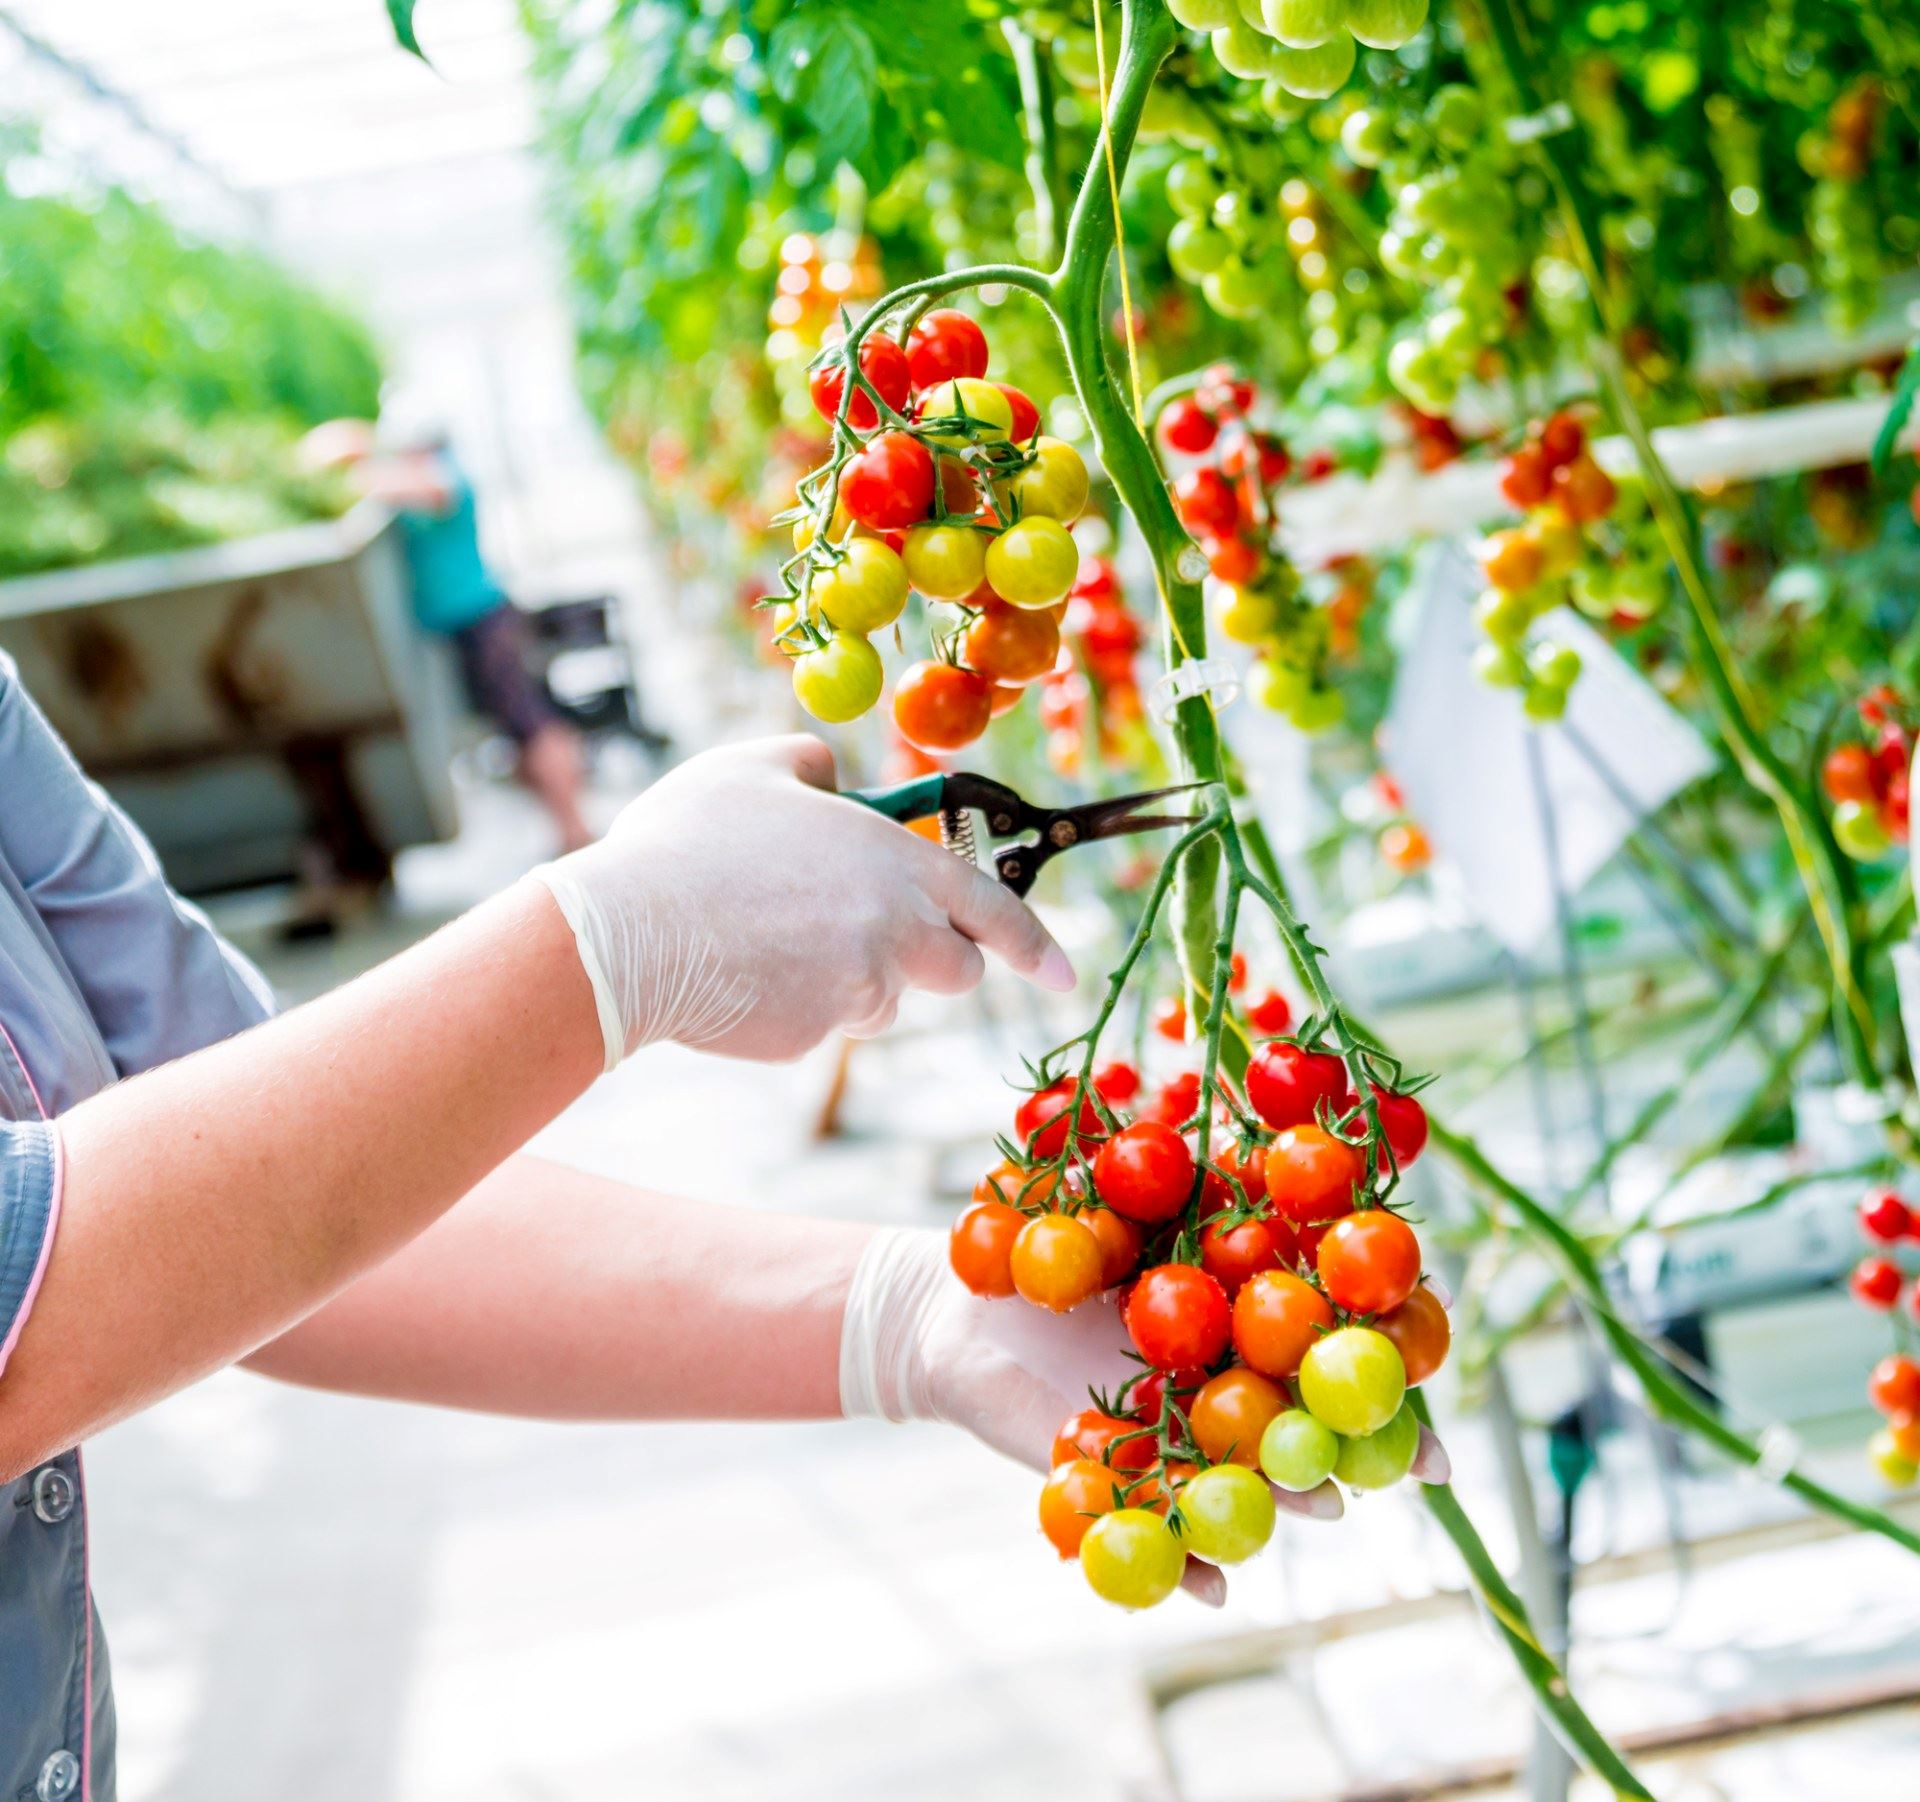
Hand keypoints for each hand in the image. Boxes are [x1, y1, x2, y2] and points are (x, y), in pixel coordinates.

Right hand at [535, 736, 1073, 1067]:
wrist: (625, 934)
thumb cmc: (687, 842)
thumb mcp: (752, 768)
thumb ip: (814, 765)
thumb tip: (834, 777)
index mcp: (895, 862)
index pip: (994, 910)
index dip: (1036, 944)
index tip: (1065, 974)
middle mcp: (893, 931)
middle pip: (954, 968)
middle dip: (926, 957)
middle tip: (860, 929)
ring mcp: (856, 992)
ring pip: (881, 998)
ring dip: (850, 978)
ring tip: (768, 935)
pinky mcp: (813, 1038)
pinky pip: (822, 1024)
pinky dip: (795, 1005)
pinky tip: (741, 971)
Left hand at [840, 1228, 1451, 1605]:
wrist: (955, 1306)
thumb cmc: (1045, 1244)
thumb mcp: (1113, 1200)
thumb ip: (1176, 1180)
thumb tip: (1239, 1123)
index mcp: (1236, 1321)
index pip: (1329, 1346)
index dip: (1387, 1364)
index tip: (1434, 1369)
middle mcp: (1219, 1390)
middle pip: (1308, 1425)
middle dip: (1361, 1446)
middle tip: (1409, 1463)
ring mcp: (1173, 1443)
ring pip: (1246, 1483)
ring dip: (1286, 1501)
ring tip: (1315, 1507)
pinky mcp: (1119, 1485)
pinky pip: (1163, 1537)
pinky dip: (1191, 1570)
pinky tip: (1217, 1590)